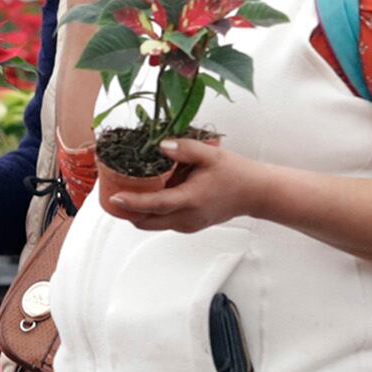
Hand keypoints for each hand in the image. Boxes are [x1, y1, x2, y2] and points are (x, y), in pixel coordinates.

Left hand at [105, 138, 257, 233]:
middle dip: (128, 211)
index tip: (115, 198)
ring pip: (153, 224)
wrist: (256, 193)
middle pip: (145, 222)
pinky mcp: (190, 226)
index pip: (154, 205)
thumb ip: (186, 149)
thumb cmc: (237, 174)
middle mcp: (186, 218)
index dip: (131, 203)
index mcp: (190, 200)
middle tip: (115, 194)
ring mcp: (188, 225)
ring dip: (140, 212)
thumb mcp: (212, 155)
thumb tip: (161, 145)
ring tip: (131, 193)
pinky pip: (164, 222)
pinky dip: (153, 212)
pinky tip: (154, 195)